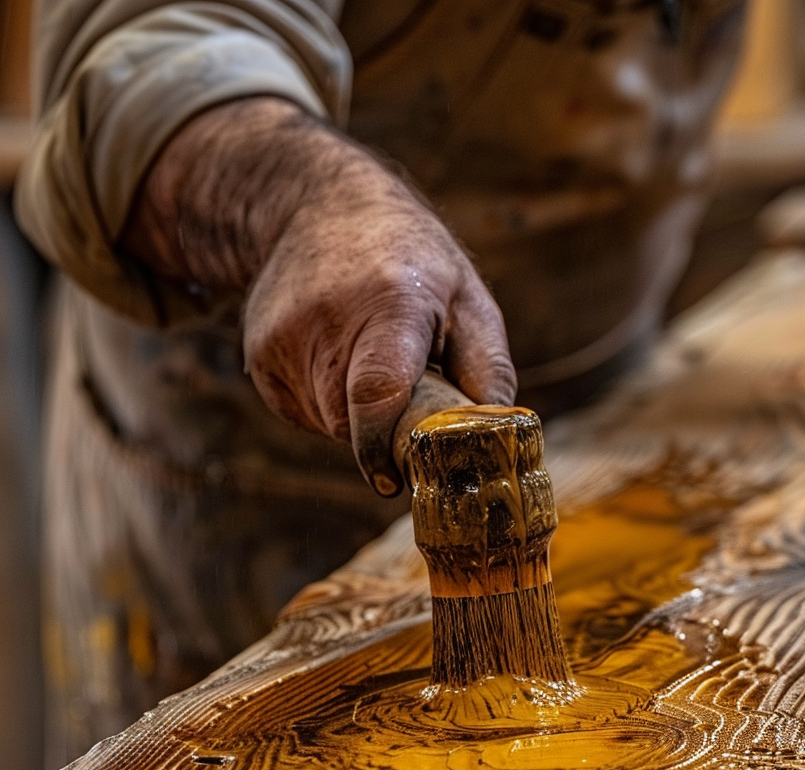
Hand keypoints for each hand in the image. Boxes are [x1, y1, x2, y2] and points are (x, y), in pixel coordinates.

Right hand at [123, 98, 515, 494]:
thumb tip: (495, 441)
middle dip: (387, 430)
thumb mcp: (468, 298)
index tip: (398, 479)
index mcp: (389, 303)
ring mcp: (280, 339)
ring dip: (358, 416)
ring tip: (372, 359)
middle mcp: (324, 321)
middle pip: (354, 423)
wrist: (318, 205)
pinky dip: (329, 403)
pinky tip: (339, 357)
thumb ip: (488, 369)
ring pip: (328, 424)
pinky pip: (303, 412)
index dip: (386, 448)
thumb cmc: (412, 258)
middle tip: (410, 394)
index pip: (377, 393)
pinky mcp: (258, 355)